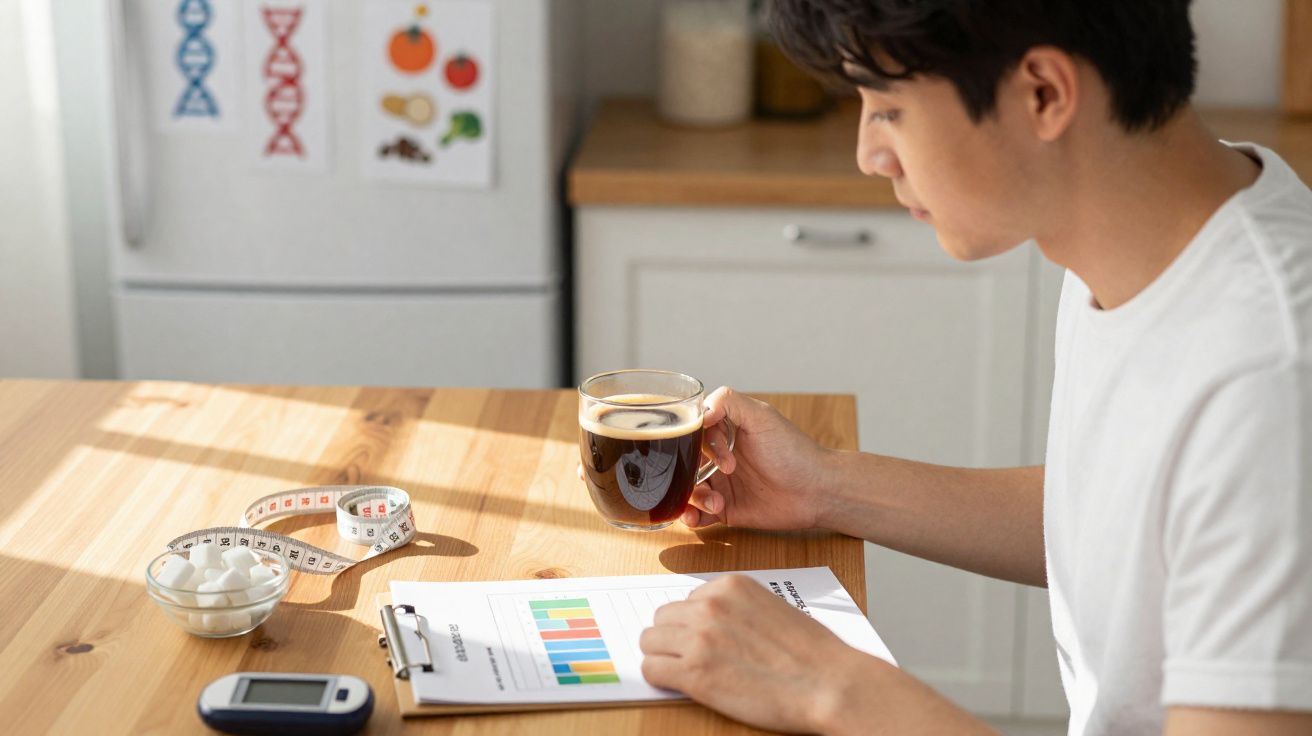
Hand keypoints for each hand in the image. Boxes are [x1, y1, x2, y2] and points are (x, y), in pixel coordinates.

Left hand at [639, 575, 875, 732]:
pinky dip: (661, 678)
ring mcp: (698, 639)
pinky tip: (680, 685)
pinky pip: (651, 670)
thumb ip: (736, 610)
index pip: (686, 600)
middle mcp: (709, 606)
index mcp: (729, 586)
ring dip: (663, 657)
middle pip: (662, 618)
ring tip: (684, 672)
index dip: (692, 624)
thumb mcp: (771, 608)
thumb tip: (710, 625)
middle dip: (672, 638)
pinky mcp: (694, 674)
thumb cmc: (811, 653)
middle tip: (689, 658)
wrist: (829, 683)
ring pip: (649, 642)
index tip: (702, 640)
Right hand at [683, 387, 832, 529]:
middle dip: (687, 472)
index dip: (698, 443)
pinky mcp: (724, 509)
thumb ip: (728, 402)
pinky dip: (690, 516)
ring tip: (715, 501)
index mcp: (724, 431)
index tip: (722, 456)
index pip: (692, 432)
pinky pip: (696, 513)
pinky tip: (698, 517)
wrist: (816, 491)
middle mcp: (718, 456)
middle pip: (683, 461)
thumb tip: (700, 410)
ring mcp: (720, 483)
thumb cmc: (793, 451)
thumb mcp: (761, 416)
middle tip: (715, 477)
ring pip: (685, 488)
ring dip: (692, 496)